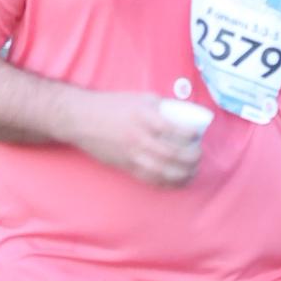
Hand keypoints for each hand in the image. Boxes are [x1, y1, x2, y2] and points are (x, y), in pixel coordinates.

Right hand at [73, 90, 207, 187]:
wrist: (81, 119)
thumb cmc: (111, 105)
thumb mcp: (139, 98)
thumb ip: (160, 106)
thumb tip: (183, 114)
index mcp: (144, 117)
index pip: (174, 129)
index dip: (190, 135)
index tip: (197, 135)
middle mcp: (139, 137)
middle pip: (172, 154)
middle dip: (191, 159)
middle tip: (198, 156)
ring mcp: (131, 154)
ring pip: (163, 171)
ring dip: (183, 175)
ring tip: (192, 172)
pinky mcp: (125, 166)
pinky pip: (150, 179)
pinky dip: (166, 183)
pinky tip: (177, 181)